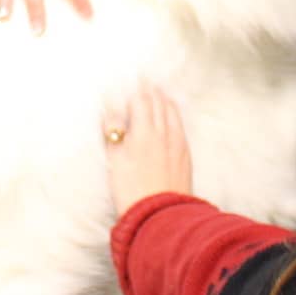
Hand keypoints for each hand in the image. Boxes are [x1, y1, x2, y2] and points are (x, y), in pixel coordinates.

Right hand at [103, 84, 192, 214]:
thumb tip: (111, 112)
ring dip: (163, 98)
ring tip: (157, 91)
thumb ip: (113, 133)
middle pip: (158, 102)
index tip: (131, 79)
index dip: (135, 88)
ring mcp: (176, 142)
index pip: (141, 100)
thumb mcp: (115, 161)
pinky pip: (180, 125)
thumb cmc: (131, 190)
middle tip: (144, 79)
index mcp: (143, 132)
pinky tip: (171, 113)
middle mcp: (163, 133)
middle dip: (150, 89)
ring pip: (172, 111)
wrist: (159, 215)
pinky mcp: (185, 154)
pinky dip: (174, 113)